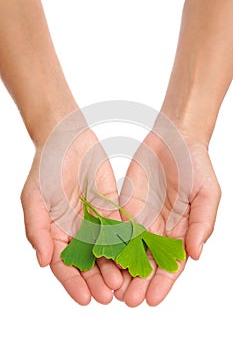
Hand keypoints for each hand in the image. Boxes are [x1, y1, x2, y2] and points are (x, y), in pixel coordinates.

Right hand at [21, 111, 122, 304]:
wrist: (67, 139)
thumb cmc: (46, 168)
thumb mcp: (34, 199)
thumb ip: (38, 231)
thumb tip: (43, 262)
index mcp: (56, 233)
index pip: (65, 265)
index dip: (73, 283)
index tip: (84, 298)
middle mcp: (77, 232)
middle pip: (88, 263)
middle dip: (98, 280)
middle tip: (109, 295)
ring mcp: (96, 221)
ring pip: (108, 251)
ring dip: (115, 267)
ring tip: (124, 282)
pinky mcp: (113, 209)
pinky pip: (122, 229)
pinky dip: (129, 244)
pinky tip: (137, 256)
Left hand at [115, 114, 220, 306]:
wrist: (173, 139)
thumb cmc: (195, 165)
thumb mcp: (207, 195)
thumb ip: (201, 224)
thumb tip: (196, 253)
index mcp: (181, 231)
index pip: (172, 263)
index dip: (163, 283)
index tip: (153, 299)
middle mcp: (160, 230)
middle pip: (148, 262)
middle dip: (139, 283)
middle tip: (128, 300)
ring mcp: (141, 219)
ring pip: (129, 250)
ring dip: (121, 270)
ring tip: (112, 288)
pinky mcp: (124, 207)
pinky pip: (115, 228)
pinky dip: (109, 245)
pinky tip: (101, 258)